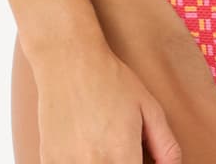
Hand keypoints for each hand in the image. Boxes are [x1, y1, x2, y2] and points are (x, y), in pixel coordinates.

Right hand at [34, 46, 181, 162]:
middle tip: (123, 150)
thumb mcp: (149, 108)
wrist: (69, 61)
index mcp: (122, 154)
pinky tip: (85, 149)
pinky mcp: (50, 162)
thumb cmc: (112, 80)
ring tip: (104, 148)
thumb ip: (165, 146)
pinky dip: (80, 163)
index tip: (138, 158)